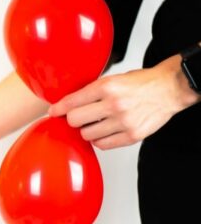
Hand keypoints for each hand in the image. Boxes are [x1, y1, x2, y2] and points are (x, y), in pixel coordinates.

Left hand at [48, 54, 199, 149]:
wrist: (169, 89)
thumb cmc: (141, 83)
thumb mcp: (113, 78)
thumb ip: (92, 91)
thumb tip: (67, 103)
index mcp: (107, 87)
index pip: (72, 102)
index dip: (58, 108)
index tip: (53, 112)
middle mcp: (114, 105)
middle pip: (75, 120)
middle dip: (73, 119)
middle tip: (78, 116)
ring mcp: (124, 122)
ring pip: (87, 135)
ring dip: (87, 130)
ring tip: (96, 122)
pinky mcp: (132, 136)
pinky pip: (102, 145)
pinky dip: (99, 139)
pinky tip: (104, 130)